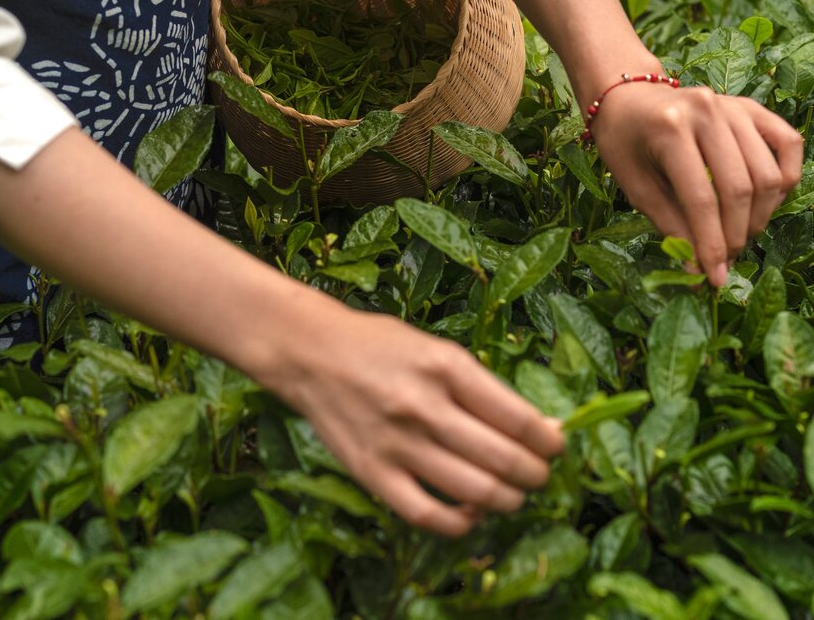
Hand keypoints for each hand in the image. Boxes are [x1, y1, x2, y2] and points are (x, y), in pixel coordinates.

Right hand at [270, 307, 564, 536]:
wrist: (310, 352)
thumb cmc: (379, 344)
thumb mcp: (434, 349)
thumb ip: (480, 387)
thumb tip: (537, 425)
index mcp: (445, 366)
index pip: (518, 418)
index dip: (548, 440)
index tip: (556, 445)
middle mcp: (425, 406)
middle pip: (504, 460)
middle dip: (536, 475)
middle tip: (539, 474)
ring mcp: (398, 444)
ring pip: (476, 492)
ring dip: (508, 500)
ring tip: (512, 493)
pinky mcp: (373, 473)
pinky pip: (429, 515)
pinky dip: (460, 523)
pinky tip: (471, 513)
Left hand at [591, 83, 803, 284]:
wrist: (627, 96)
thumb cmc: (624, 142)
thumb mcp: (634, 185)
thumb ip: (670, 225)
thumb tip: (699, 269)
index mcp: (669, 128)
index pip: (701, 199)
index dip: (711, 245)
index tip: (714, 277)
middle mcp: (706, 111)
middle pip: (740, 189)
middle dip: (735, 235)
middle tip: (725, 258)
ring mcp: (732, 105)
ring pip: (767, 174)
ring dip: (760, 215)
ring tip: (738, 232)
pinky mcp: (750, 107)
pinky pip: (788, 144)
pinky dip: (785, 178)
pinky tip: (766, 199)